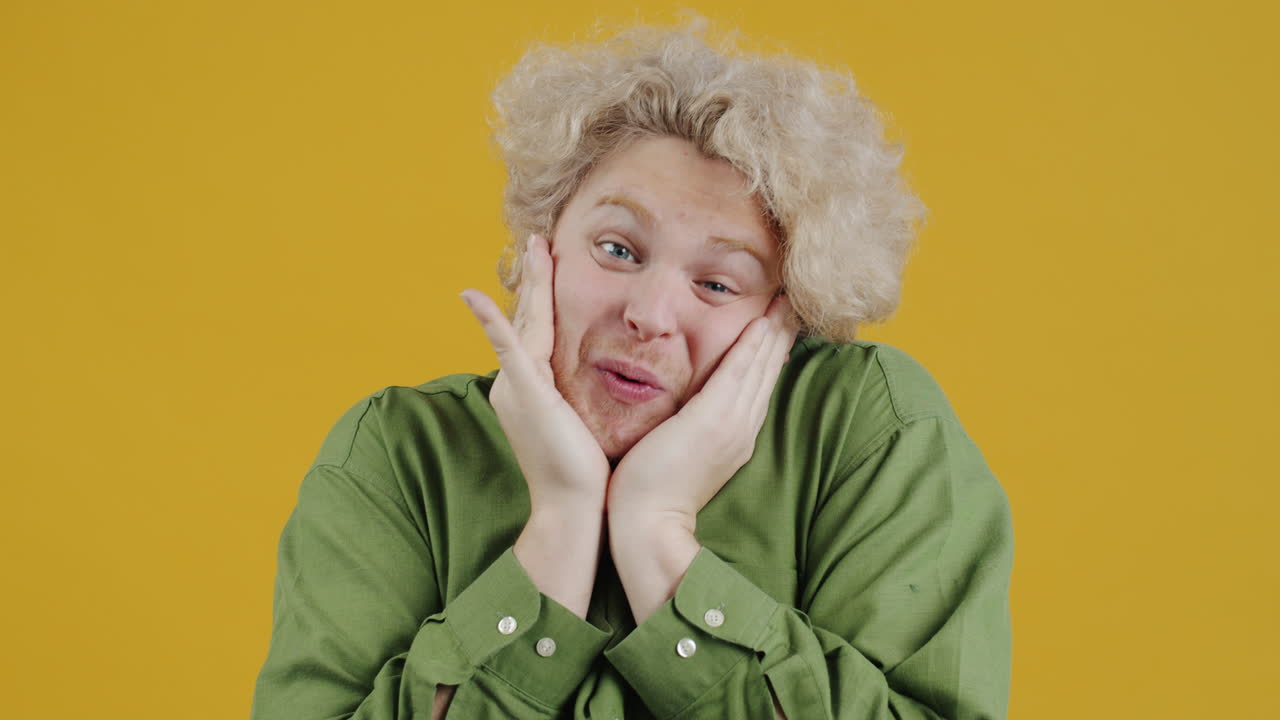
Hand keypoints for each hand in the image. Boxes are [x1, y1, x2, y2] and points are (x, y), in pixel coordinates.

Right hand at [461, 235, 609, 511]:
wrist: (574, 509)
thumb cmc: (584, 473)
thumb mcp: (584, 422)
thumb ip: (582, 396)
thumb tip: (603, 381)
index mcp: (535, 386)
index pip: (542, 329)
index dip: (544, 294)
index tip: (551, 260)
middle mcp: (519, 382)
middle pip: (531, 318)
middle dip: (535, 278)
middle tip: (538, 239)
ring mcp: (518, 387)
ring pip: (525, 323)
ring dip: (527, 284)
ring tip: (530, 248)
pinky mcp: (525, 395)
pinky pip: (506, 349)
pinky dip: (489, 322)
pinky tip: (472, 295)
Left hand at [606, 293, 798, 530]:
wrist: (647, 525)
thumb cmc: (653, 492)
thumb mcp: (682, 452)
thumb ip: (692, 427)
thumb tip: (689, 410)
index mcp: (736, 436)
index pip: (759, 384)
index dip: (772, 352)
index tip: (779, 322)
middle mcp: (741, 428)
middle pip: (768, 372)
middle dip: (781, 334)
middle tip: (793, 299)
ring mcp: (731, 425)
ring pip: (759, 368)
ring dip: (774, 332)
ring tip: (785, 300)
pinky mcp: (712, 421)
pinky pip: (737, 375)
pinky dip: (752, 348)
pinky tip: (762, 323)